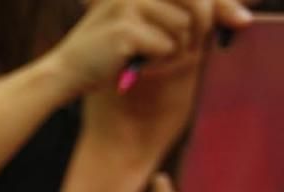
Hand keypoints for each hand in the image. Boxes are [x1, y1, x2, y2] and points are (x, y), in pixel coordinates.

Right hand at [47, 0, 251, 92]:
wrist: (62, 74)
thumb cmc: (100, 56)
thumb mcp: (133, 26)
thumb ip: (166, 15)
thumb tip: (217, 17)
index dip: (217, 6)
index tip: (239, 21)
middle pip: (195, 5)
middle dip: (195, 32)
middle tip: (179, 54)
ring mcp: (131, 6)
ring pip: (182, 29)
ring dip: (170, 52)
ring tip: (143, 60)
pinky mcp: (128, 29)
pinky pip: (166, 48)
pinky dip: (155, 63)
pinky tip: (131, 66)